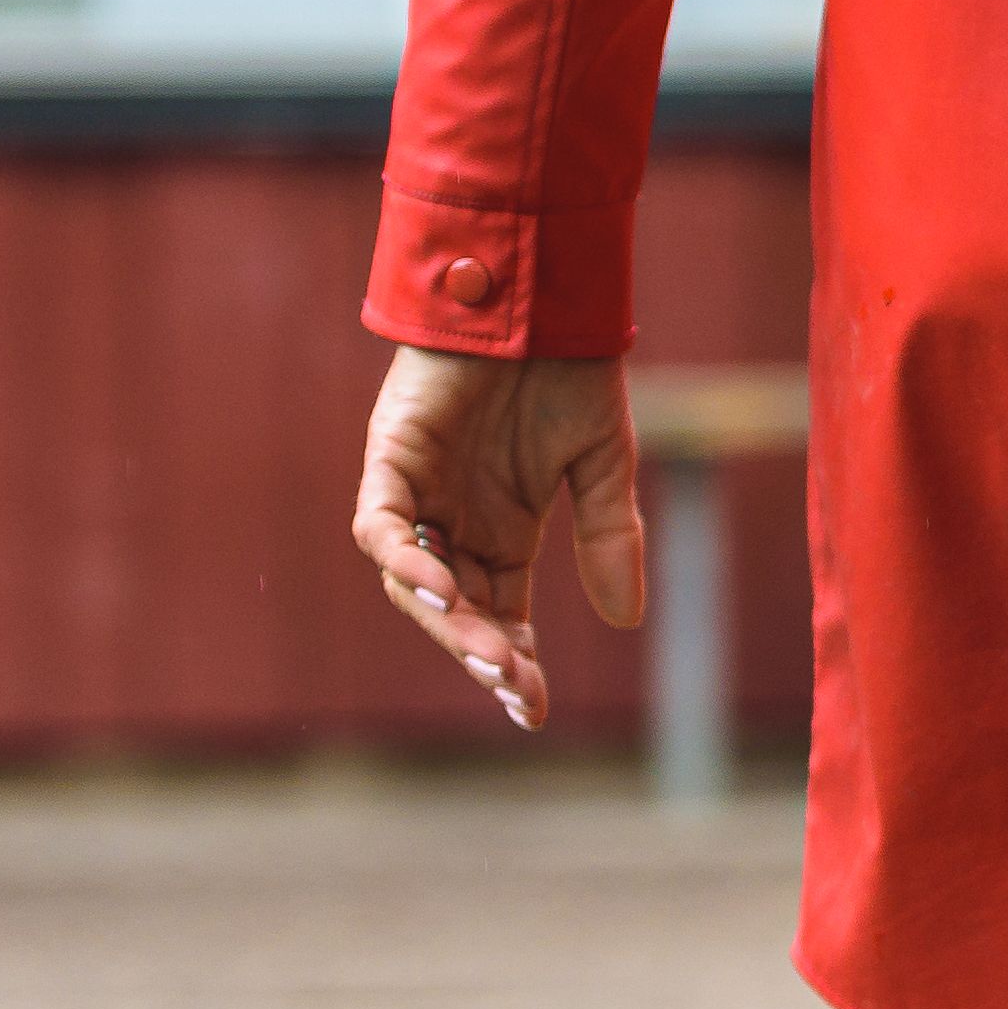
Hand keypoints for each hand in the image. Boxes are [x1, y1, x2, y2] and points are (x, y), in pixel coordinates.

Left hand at [352, 347, 646, 734]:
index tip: (535, 709)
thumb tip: (625, 622)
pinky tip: (441, 585)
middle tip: (515, 688)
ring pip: (414, 581)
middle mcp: (454, 523)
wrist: (539, 298)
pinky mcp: (390, 458)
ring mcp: (419, 493)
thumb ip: (608, 537)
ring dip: (447, 620)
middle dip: (483, 653)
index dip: (514, 663)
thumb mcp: (603, 466)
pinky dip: (403, 558)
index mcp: (503, 533)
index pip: (501, 616)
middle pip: (457, 611)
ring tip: (488, 653)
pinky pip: (382, 525)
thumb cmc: (569, 373)